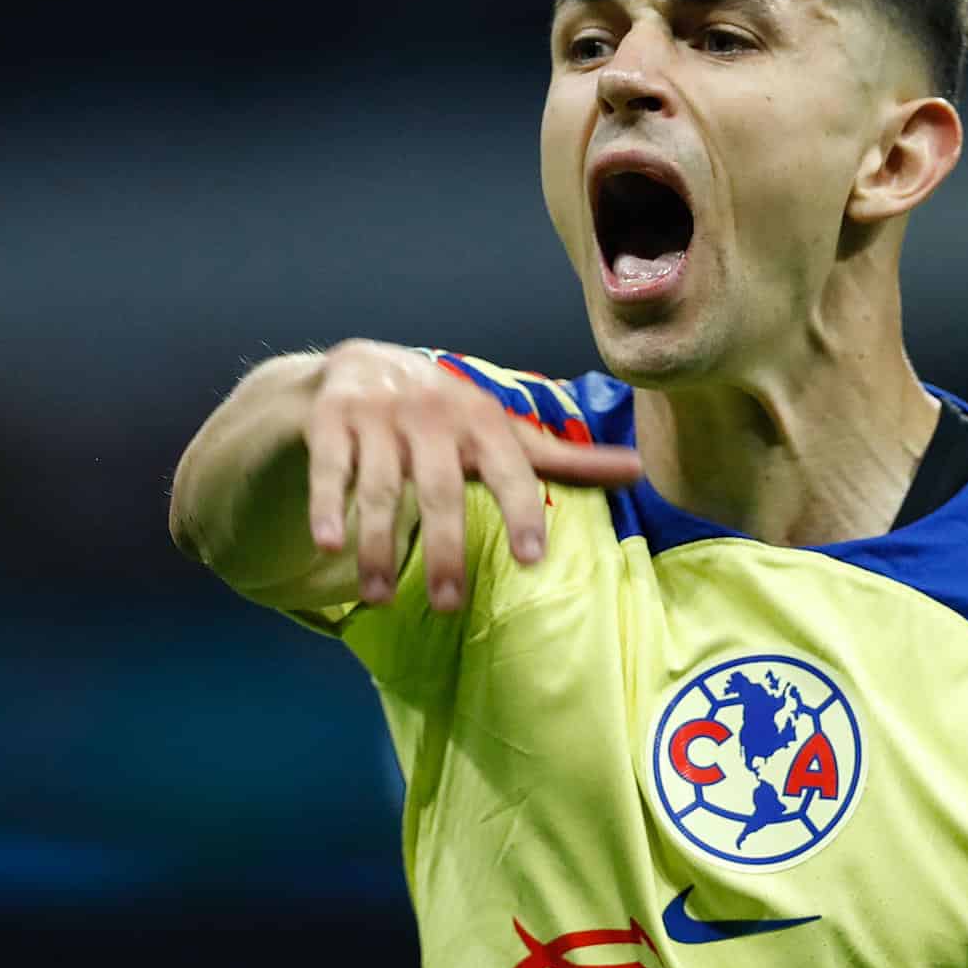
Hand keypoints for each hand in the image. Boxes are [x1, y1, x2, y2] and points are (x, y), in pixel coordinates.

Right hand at [304, 340, 640, 610]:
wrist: (362, 363)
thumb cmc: (449, 416)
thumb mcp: (504, 433)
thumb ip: (565, 460)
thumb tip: (639, 470)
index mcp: (483, 420)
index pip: (510, 467)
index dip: (524, 509)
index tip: (534, 559)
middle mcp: (433, 415)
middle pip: (441, 488)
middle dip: (444, 547)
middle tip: (448, 604)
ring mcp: (379, 417)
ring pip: (381, 488)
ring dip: (378, 544)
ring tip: (378, 598)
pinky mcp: (332, 421)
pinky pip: (330, 469)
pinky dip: (328, 505)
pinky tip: (328, 545)